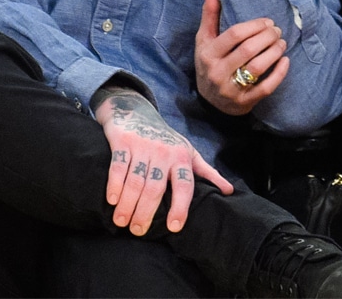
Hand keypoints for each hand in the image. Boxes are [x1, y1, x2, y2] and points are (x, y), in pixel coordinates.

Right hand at [94, 90, 233, 234]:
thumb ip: (207, 172)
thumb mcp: (189, 152)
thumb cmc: (166, 139)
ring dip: (128, 204)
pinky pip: (118, 166)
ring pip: (136, 180)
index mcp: (182, 157)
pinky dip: (114, 184)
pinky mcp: (123, 141)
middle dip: (146, 212)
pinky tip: (112, 201)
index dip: (181, 207)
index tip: (174, 227)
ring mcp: (143, 146)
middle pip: (156, 188)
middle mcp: (164, 152)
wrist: (136, 111)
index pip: (185, 185)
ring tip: (121, 222)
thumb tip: (229, 191)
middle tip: (138, 231)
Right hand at [194, 0, 288, 114]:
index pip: (234, 34)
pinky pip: (266, 87)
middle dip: (267, 37)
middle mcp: (218, 72)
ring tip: (282, 42)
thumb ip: (210, 13)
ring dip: (274, 52)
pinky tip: (285, 60)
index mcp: (208, 54)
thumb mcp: (205, 39)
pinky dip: (279, 73)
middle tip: (277, 30)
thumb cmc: (209, 63)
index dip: (254, 25)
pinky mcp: (244, 102)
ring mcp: (231, 89)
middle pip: (248, 50)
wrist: (210, 102)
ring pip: (258, 68)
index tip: (267, 21)